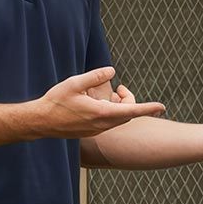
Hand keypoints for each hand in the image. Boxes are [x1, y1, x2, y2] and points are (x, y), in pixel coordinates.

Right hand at [32, 67, 164, 136]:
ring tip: (108, 94)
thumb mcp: (74, 83)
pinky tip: (98, 103)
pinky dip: (111, 112)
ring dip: (119, 106)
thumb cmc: (56, 102)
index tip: (161, 107)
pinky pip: (109, 123)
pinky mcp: (91, 132)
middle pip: (127, 114)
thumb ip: (94, 76)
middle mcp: (102, 125)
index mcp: (101, 113)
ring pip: (118, 119)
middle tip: (118, 87)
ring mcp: (97, 130)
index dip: (148, 108)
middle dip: (128, 100)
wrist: (41, 122)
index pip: (131, 110)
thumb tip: (112, 71)